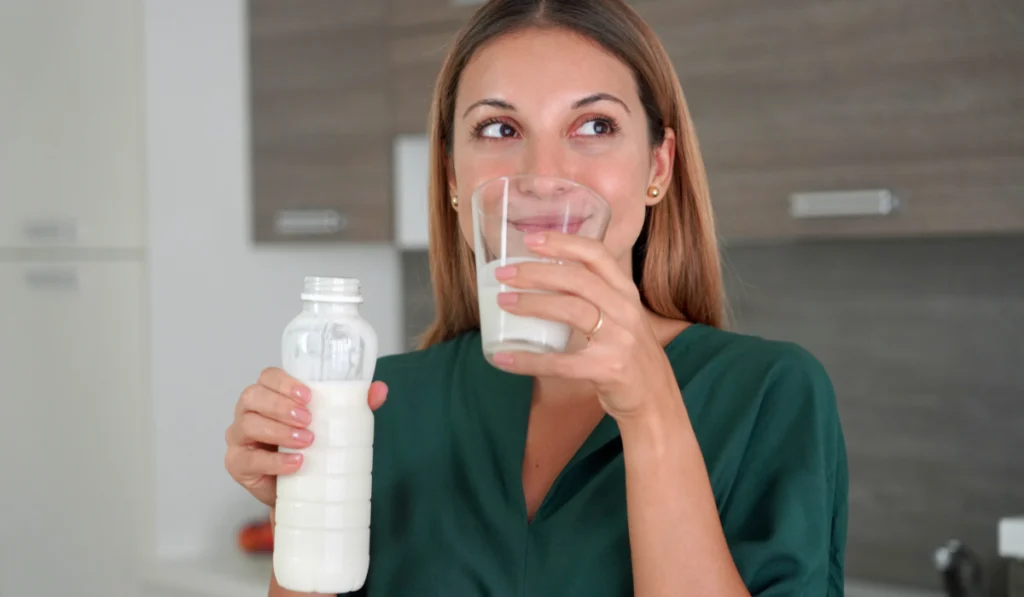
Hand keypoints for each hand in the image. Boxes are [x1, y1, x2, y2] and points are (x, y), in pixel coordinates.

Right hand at [224, 367, 387, 506]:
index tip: (308, 396)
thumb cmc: (311, 447)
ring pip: (248, 425)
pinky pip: (248, 459)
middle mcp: (248, 412)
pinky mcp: (237, 464)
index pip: (268, 377)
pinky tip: (296, 463)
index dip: (285, 382)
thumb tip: (380, 389)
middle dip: (280, 406)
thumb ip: (354, 405)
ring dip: (278, 431)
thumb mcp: (333, 424)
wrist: (302, 490)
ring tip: (307, 441)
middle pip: (251, 397)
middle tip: (309, 420)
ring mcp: (239, 437)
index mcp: (269, 395)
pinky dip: (274, 461)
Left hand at [490, 231, 681, 419]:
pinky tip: (503, 357)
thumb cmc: (630, 355)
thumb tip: (543, 279)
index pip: (596, 254)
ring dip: (532, 304)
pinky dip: (528, 360)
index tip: (531, 239)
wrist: (656, 399)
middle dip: (536, 272)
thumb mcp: (621, 317)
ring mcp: (619, 340)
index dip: (563, 243)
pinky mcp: (608, 369)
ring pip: (571, 311)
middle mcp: (626, 310)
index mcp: (626, 292)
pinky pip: (561, 362)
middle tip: (504, 273)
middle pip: (577, 279)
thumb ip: (594, 298)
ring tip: (503, 302)